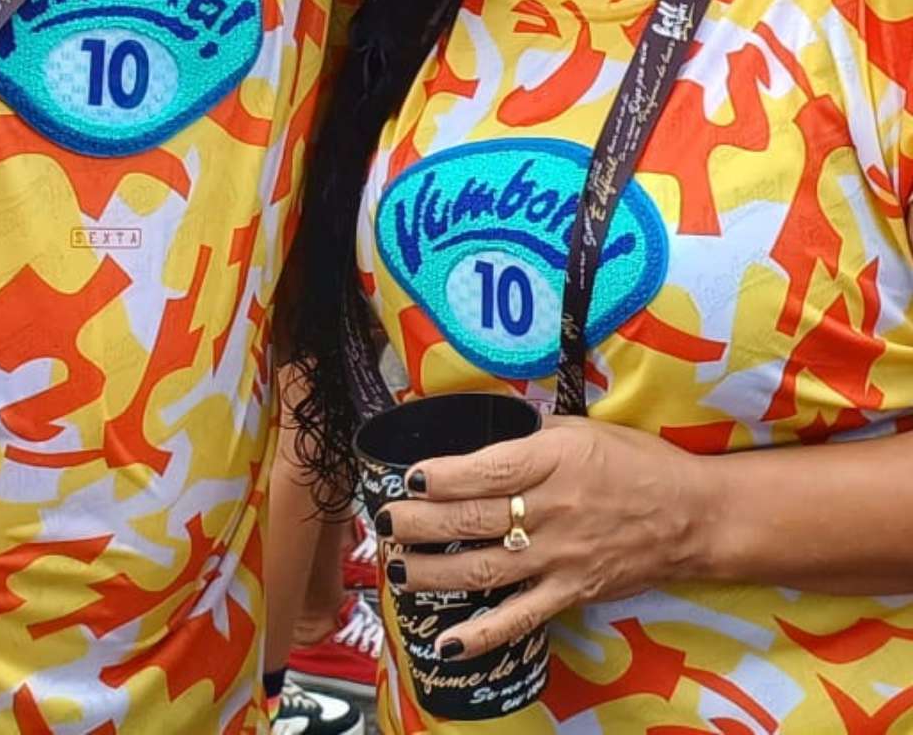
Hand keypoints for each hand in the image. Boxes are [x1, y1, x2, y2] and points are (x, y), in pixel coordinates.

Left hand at [379, 416, 711, 659]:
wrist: (691, 515)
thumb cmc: (635, 463)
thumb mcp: (581, 430)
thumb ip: (530, 435)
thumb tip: (480, 433)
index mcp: (554, 461)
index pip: (486, 470)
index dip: (442, 476)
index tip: (408, 476)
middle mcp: (553, 510)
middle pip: (474, 519)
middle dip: (420, 522)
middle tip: (383, 521)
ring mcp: (561, 558)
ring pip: (485, 569)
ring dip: (434, 571)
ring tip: (396, 567)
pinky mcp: (571, 593)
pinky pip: (520, 619)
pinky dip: (482, 635)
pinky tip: (445, 643)